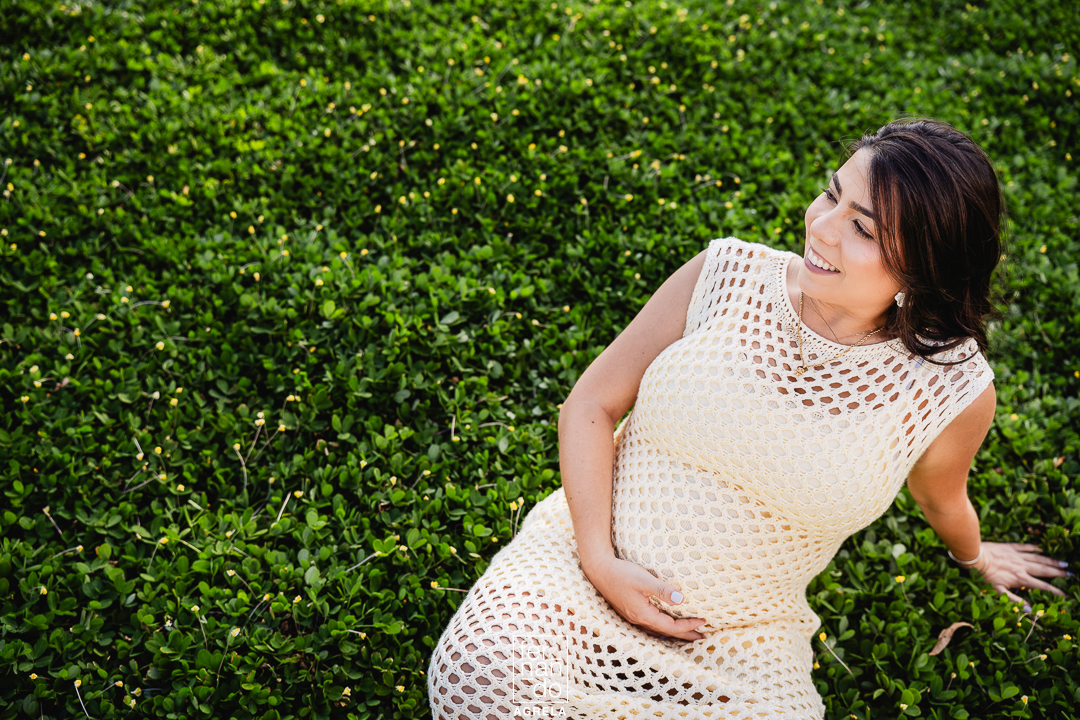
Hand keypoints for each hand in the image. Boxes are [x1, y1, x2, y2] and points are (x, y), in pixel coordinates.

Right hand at [583, 555, 705, 640]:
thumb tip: (682, 599)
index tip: (703, 621)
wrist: (599, 569)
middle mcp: (638, 619)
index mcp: (643, 614)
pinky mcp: (629, 610)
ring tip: (687, 632)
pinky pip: (651, 623)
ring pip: (658, 629)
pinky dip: (663, 625)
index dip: (688, 625)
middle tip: (701, 638)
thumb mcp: (643, 579)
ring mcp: (632, 616)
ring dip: (674, 631)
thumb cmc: (621, 573)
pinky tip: (665, 622)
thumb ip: (662, 590)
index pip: (671, 626)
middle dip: (684, 634)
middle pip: (666, 632)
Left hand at [970, 542, 1070, 609]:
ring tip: (1064, 563)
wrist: (975, 556)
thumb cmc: (985, 576)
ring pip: (1038, 558)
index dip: (1055, 591)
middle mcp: (1022, 566)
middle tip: (1071, 574)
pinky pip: (1026, 547)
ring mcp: (1017, 555)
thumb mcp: (998, 591)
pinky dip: (1034, 548)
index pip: (1042, 586)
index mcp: (1021, 578)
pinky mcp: (1011, 547)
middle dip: (1059, 573)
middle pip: (1044, 570)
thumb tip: (1030, 610)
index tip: (1065, 596)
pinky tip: (1041, 549)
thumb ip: (1015, 600)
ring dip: (1052, 561)